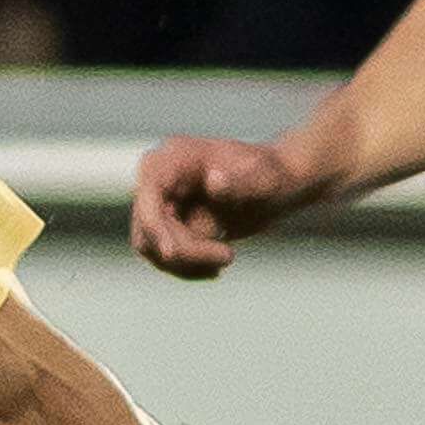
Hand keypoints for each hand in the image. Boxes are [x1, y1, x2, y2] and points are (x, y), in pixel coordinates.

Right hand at [130, 135, 314, 276]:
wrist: (275, 184)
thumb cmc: (271, 175)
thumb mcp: (265, 178)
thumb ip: (241, 180)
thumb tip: (214, 181)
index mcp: (175, 157)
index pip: (148, 196)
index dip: (153, 226)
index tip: (172, 253)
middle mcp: (158, 177)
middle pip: (148, 228)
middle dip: (185, 251)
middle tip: (228, 256)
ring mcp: (158, 200)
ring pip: (151, 247)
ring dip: (186, 263)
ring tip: (226, 258)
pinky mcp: (165, 222)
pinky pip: (161, 255)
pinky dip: (187, 267)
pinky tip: (215, 267)